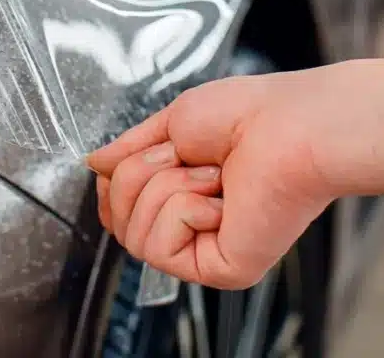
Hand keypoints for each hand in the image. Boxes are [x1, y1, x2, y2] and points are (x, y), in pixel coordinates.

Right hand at [87, 67, 338, 290]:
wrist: (288, 125)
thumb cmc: (247, 114)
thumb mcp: (171, 122)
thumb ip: (129, 149)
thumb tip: (95, 163)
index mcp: (180, 192)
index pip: (117, 209)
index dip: (111, 185)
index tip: (125, 157)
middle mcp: (190, 226)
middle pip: (116, 219)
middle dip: (139, 173)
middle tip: (183, 154)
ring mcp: (204, 249)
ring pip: (134, 234)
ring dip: (164, 187)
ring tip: (209, 174)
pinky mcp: (219, 268)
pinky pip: (160, 248)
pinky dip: (182, 208)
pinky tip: (218, 197)